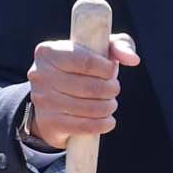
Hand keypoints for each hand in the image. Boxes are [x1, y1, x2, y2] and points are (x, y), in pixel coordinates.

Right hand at [24, 30, 141, 145]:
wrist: (52, 100)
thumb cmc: (82, 69)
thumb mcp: (98, 50)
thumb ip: (119, 46)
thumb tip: (133, 59)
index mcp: (48, 52)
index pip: (86, 61)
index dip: (107, 69)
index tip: (111, 72)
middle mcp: (39, 74)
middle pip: (92, 87)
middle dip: (111, 89)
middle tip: (112, 89)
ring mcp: (42, 99)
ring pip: (91, 108)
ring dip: (109, 107)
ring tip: (109, 103)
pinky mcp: (49, 121)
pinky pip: (86, 126)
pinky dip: (104, 124)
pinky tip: (107, 120)